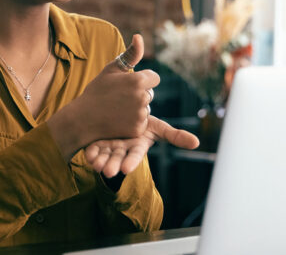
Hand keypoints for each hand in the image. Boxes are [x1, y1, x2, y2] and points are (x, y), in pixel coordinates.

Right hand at [75, 34, 157, 141]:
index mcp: (138, 80)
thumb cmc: (97, 90)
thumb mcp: (112, 69)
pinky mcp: (138, 129)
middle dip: (139, 94)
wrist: (83, 118)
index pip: (154, 78)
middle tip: (119, 97)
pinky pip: (142, 122)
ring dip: (137, 108)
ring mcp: (140, 114)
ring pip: (146, 108)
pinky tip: (118, 119)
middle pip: (150, 93)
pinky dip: (133, 122)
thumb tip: (139, 36)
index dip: (143, 80)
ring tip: (117, 108)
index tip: (128, 84)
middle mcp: (142, 97)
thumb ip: (130, 54)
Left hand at [85, 115, 199, 177]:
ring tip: (97, 165)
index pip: (136, 155)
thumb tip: (197, 143)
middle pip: (118, 159)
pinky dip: (91, 153)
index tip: (126, 170)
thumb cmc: (142, 123)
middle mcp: (123, 148)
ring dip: (101, 162)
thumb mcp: (158, 127)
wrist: (122, 113)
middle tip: (108, 172)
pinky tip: (88, 155)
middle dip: (113, 165)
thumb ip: (175, 136)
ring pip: (105, 157)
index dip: (131, 161)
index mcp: (137, 145)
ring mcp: (110, 147)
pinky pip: (93, 150)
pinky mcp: (97, 143)